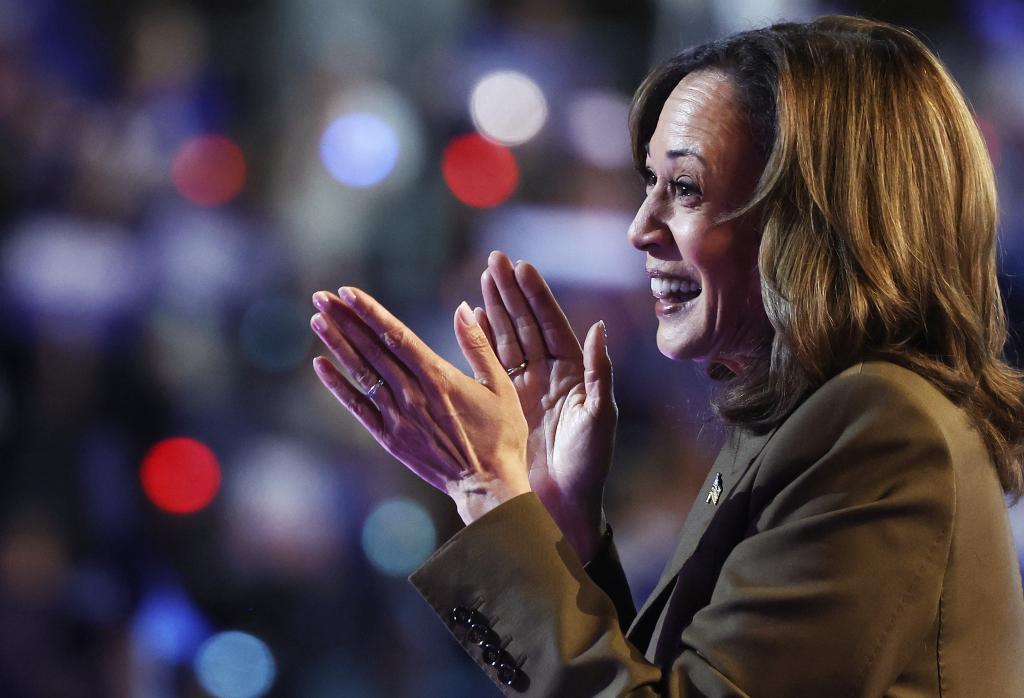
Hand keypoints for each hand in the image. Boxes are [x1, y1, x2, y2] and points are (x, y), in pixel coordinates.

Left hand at [309, 287, 530, 523]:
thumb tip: (462, 307)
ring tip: (317, 320)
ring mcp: (398, 417)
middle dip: (345, 320)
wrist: (487, 486)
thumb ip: (478, 345)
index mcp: (439, 378)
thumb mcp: (501, 385)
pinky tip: (321, 365)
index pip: (396, 336)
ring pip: (362, 374)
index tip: (348, 292)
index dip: (370, 312)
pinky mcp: (390, 438)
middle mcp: (412, 394)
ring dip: (337, 345)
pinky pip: (358, 408)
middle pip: (372, 349)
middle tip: (321, 297)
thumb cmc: (501, 435)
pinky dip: (338, 386)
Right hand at [477, 252, 616, 561]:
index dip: (537, 296)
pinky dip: (481, 340)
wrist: (563, 504)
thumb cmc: (588, 464)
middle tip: (495, 260)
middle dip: (511, 291)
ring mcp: (526, 386)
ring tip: (482, 277)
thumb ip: (601, 371)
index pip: (551, 324)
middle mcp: (549, 373)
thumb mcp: (600, 416)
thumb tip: (600, 328)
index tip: (522, 267)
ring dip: (495, 307)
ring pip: (507, 338)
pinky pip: (492, 364)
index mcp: (574, 372)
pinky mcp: (506, 402)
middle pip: (526, 323)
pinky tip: (470, 317)